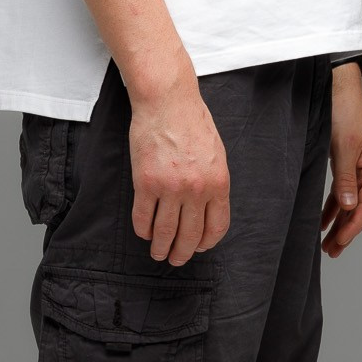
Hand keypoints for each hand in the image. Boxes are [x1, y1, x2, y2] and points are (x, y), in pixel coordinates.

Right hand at [127, 66, 230, 264]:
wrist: (167, 101)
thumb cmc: (193, 123)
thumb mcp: (216, 155)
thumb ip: (213, 183)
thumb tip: (206, 211)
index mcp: (218, 183)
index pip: (216, 227)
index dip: (206, 243)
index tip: (199, 247)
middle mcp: (196, 189)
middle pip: (190, 235)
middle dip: (182, 253)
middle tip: (176, 259)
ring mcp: (170, 187)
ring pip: (165, 231)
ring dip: (161, 248)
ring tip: (158, 253)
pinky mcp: (145, 182)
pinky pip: (143, 217)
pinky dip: (143, 230)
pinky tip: (144, 232)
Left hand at [321, 64, 361, 257]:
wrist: (337, 90)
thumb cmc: (344, 114)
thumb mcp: (343, 149)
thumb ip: (345, 180)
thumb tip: (348, 208)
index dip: (354, 226)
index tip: (339, 242)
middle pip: (360, 208)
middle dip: (346, 231)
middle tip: (331, 251)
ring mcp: (359, 168)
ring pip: (350, 203)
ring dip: (338, 223)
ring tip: (326, 244)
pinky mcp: (346, 164)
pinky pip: (341, 193)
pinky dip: (333, 208)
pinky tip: (323, 221)